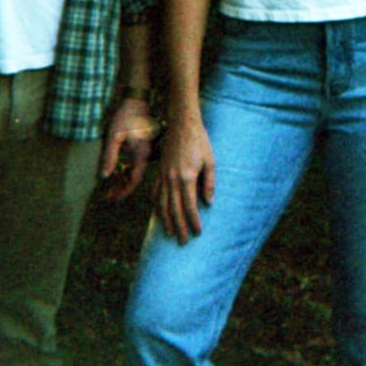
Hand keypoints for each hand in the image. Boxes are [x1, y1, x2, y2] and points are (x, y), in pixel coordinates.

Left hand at [99, 97, 157, 201]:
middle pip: (135, 179)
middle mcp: (146, 155)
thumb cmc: (124, 117)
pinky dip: (127, 172)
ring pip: (136, 172)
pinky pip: (136, 165)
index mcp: (141, 155)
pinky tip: (118, 174)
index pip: (134, 180)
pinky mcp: (143, 147)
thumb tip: (105, 176)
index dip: (123, 192)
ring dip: (124, 181)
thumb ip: (110, 157)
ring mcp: (145, 151)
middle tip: (109, 197)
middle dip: (122, 189)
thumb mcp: (113, 137)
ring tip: (111, 189)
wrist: (136, 101)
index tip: (112, 199)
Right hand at [153, 112, 213, 243]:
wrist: (182, 124)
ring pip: (162, 204)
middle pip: (175, 210)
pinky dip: (156, 205)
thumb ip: (209, 183)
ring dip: (166, 220)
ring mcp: (163, 175)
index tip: (198, 232)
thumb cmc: (199, 141)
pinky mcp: (159, 171)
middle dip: (180, 227)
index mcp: (186, 177)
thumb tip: (209, 203)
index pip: (189, 207)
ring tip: (170, 233)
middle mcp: (172, 179)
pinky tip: (159, 213)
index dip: (193, 222)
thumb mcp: (210, 161)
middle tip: (184, 242)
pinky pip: (155, 193)